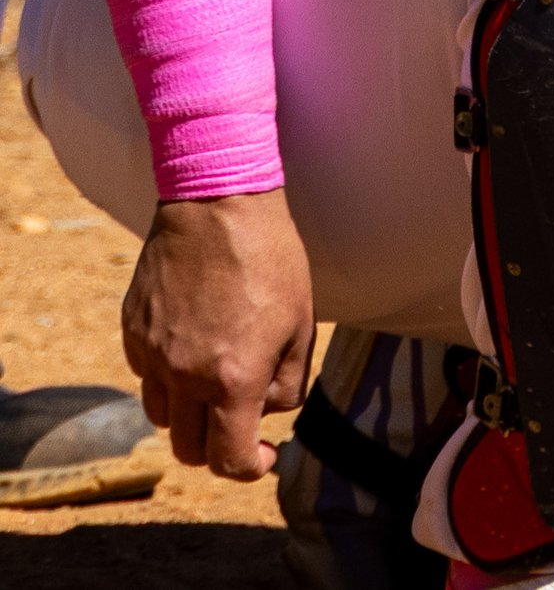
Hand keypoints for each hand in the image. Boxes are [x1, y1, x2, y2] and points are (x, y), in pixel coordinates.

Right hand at [120, 189, 315, 478]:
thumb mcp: (301, 324)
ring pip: (163, 417)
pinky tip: (195, 343)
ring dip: (191, 414)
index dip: (248, 467)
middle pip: (190, 448)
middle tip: (243, 426)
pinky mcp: (132, 332)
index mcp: (231, 378)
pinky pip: (147, 375)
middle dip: (218, 447)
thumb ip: (287, 382)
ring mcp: (151, 355)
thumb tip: (268, 414)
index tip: (263, 457)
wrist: (218, 205)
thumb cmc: (271, 259)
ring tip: (219, 379)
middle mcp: (183, 375)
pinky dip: (169, 376)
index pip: (227, 458)